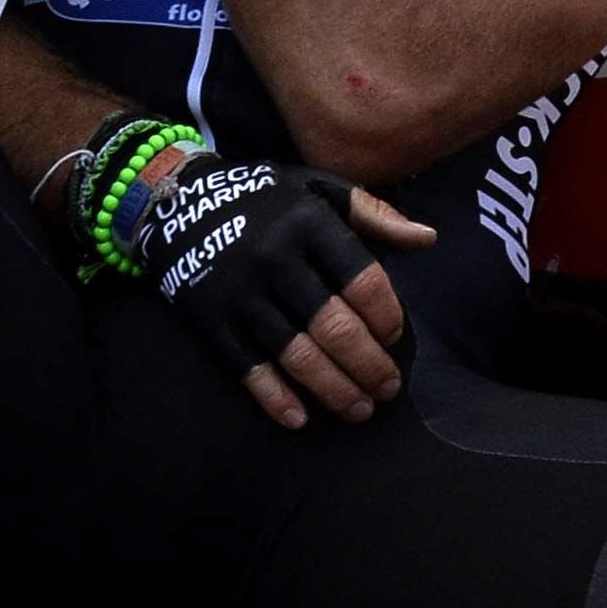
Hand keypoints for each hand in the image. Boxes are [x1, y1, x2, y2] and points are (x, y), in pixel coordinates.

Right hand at [108, 153, 422, 427]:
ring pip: (296, 354)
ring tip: (360, 410)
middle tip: (388, 389)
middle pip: (334, 327)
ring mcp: (240, 292)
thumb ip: (373, 213)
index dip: (387, 316)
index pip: (363, 281)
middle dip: (368, 366)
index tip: (395, 337)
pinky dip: (274, 397)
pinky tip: (300, 418)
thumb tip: (428, 240)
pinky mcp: (210, 319)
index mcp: (309, 224)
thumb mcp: (318, 188)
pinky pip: (247, 367)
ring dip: (333, 389)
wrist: (178, 201)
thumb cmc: (264, 198)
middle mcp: (275, 259)